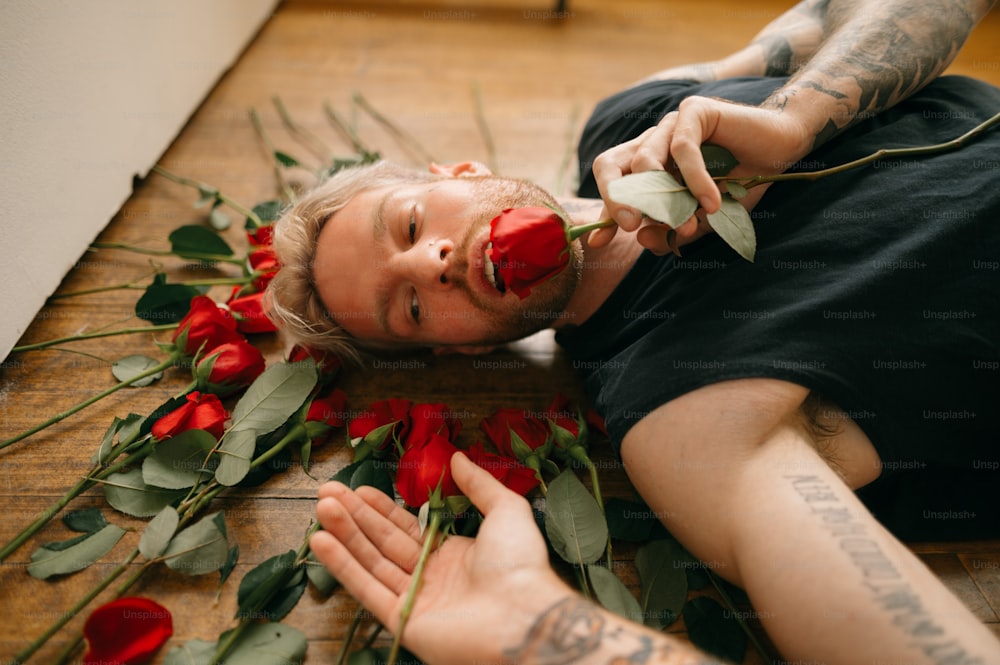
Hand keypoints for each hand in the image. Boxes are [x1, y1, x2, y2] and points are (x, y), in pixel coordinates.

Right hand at [310, 453, 569, 664]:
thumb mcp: (507, 510)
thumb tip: (458, 457)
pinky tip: (320, 542)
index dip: (382, 509)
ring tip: (320, 509)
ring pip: (372, 563)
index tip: (358, 489)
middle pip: (384, 543)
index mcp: (456, 555)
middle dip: (355, 517)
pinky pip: (367, 590)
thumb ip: (479, 484)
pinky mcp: (403, 622)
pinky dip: (343, 567)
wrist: (521, 618)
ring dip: (344, 536)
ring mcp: (416, 601)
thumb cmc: (519, 565)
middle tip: (327, 492)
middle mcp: (433, 578)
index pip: (408, 529)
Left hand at [589, 95, 812, 253]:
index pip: (611, 184)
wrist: (783, 152)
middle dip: (615, 198)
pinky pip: (682, 149)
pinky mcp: (694, 112)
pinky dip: (695, 181)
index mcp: (647, 167)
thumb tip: (642, 238)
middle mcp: (652, 142)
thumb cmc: (742, 184)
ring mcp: (670, 124)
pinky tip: (712, 203)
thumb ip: (674, 229)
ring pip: (645, 160)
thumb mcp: (703, 218)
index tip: (599, 243)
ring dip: (665, 198)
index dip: (603, 212)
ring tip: (690, 224)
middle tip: (629, 225)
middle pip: (611, 165)